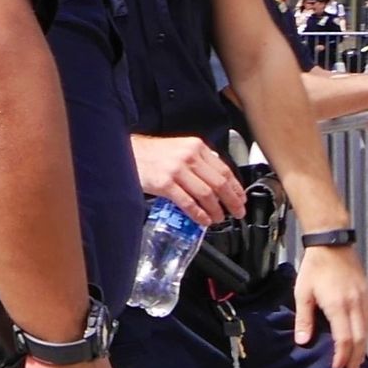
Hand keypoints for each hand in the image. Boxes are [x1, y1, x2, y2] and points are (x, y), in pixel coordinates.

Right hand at [131, 133, 245, 226]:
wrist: (126, 153)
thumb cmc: (152, 153)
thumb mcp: (180, 148)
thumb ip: (199, 160)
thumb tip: (217, 177)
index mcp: (196, 147)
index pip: (224, 169)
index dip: (236, 187)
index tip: (241, 198)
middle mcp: (189, 157)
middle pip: (219, 182)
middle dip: (232, 201)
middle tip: (237, 212)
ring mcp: (177, 170)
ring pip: (206, 194)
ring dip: (216, 210)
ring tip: (219, 219)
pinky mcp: (165, 184)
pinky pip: (188, 202)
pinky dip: (199, 214)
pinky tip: (203, 220)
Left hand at [294, 243, 367, 367]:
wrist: (332, 243)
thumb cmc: (315, 267)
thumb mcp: (303, 292)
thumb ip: (304, 318)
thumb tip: (303, 342)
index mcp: (339, 305)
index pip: (344, 338)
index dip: (342, 356)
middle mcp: (355, 304)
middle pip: (360, 338)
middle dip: (355, 358)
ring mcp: (364, 299)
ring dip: (363, 348)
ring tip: (357, 362)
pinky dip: (367, 334)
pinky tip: (362, 340)